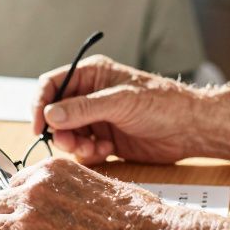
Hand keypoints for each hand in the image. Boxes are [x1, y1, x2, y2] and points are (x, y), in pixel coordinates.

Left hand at [0, 158, 169, 229]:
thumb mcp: (94, 182)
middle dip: (6, 223)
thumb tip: (52, 202)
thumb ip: (64, 188)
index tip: (25, 217)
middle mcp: (33, 192)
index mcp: (49, 171)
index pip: (12, 185)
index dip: (18, 204)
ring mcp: (28, 223)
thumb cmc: (132, 215)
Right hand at [32, 54, 198, 164]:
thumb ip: (84, 108)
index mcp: (92, 75)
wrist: (190, 129)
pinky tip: (108, 152)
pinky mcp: (106, 141)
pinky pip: (83, 150)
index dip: (40, 104)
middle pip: (57, 114)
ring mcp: (98, 119)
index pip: (52, 85)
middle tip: (71, 144)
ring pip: (68, 135)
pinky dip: (90, 155)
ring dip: (76, 145)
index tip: (39, 126)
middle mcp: (91, 96)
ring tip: (95, 149)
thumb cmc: (162, 104)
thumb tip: (50, 115)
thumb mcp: (120, 101)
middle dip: (61, 131)